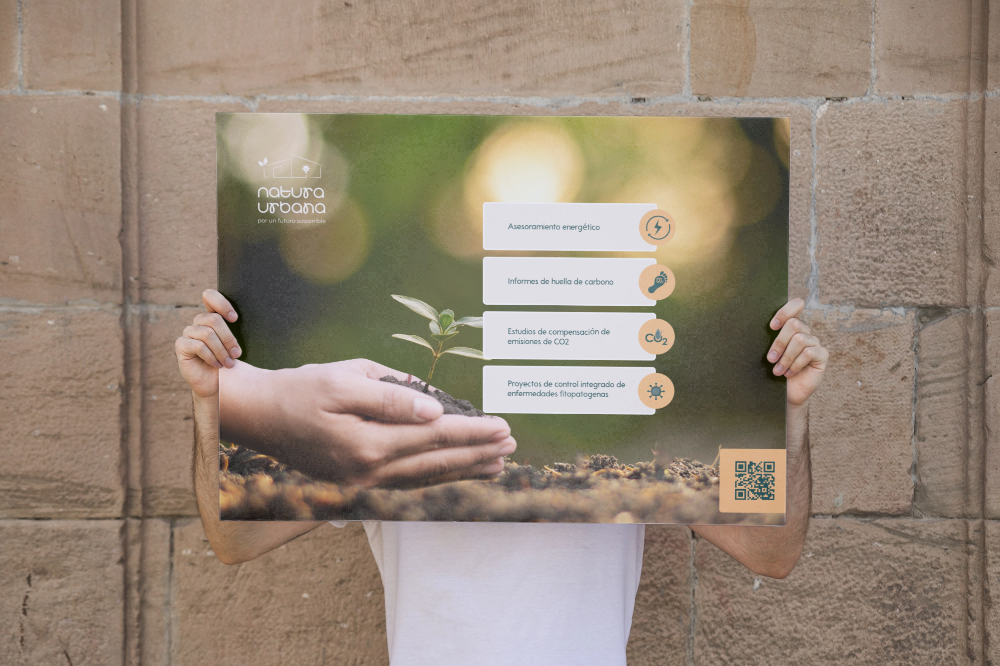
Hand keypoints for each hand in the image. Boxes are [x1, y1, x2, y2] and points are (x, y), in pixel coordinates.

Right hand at [174, 289, 241, 397]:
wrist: (215, 384)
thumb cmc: (226, 363)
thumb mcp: (234, 346)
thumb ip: (235, 332)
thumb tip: (241, 319)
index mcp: (211, 318)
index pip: (209, 296)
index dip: (221, 303)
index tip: (234, 319)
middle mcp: (198, 322)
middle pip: (213, 319)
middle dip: (228, 338)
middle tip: (237, 354)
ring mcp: (188, 333)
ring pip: (207, 333)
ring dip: (221, 350)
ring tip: (228, 364)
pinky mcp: (181, 345)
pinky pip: (198, 346)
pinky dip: (211, 357)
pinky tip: (216, 365)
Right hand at [245, 360, 515, 487]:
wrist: (257, 415)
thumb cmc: (300, 389)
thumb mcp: (345, 381)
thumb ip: (393, 399)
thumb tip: (436, 412)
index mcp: (368, 445)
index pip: (435, 438)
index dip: (473, 431)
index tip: (502, 425)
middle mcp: (369, 471)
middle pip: (437, 464)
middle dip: (478, 453)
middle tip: (511, 444)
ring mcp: (362, 482)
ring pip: (425, 479)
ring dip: (463, 471)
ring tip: (496, 464)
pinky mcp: (356, 482)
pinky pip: (407, 482)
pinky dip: (435, 477)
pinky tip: (453, 472)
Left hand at [766, 298, 828, 405]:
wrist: (785, 393)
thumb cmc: (774, 371)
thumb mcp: (769, 353)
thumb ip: (769, 339)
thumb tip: (758, 326)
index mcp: (792, 327)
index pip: (796, 305)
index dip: (785, 311)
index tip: (772, 327)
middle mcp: (805, 331)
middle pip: (794, 324)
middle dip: (779, 343)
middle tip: (770, 359)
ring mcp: (815, 342)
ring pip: (800, 340)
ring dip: (786, 357)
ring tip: (777, 371)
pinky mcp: (822, 355)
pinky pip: (808, 352)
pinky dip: (795, 364)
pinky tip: (789, 373)